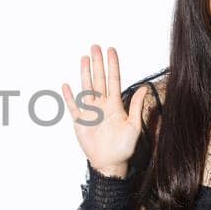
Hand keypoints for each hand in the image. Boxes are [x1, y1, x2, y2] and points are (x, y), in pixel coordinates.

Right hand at [60, 44, 147, 176]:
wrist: (110, 163)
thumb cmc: (124, 147)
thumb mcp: (133, 126)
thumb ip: (135, 106)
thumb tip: (143, 88)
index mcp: (115, 105)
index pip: (113, 80)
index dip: (112, 65)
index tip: (111, 50)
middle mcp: (102, 105)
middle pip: (99, 79)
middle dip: (98, 63)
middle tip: (95, 47)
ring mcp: (90, 112)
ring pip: (86, 88)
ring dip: (85, 73)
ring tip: (84, 58)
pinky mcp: (80, 121)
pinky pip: (73, 106)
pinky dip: (69, 96)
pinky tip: (66, 85)